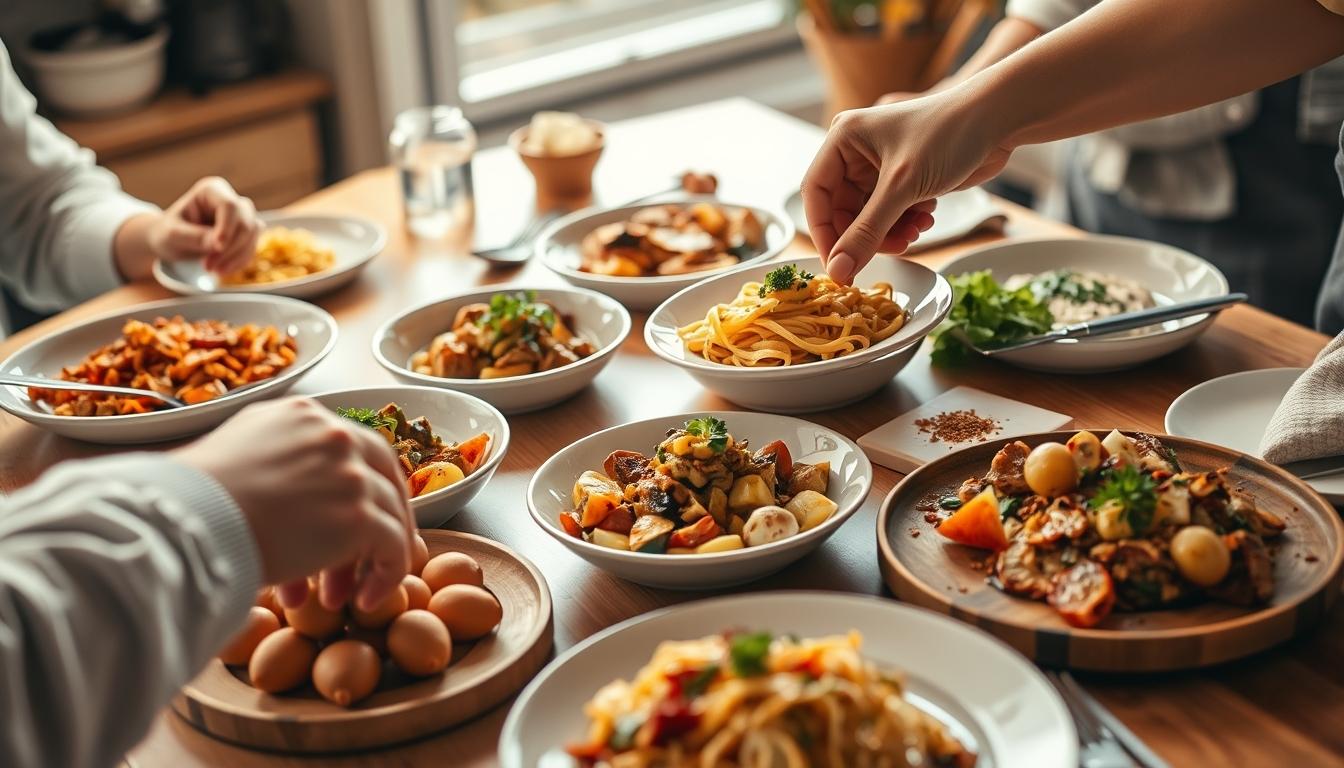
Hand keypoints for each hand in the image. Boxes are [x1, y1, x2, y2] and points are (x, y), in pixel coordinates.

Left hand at [149, 177, 260, 273]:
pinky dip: (239, 262)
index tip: (216, 248)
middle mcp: (231, 199)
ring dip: (236, 257)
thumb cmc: (168, 233)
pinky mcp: (247, 233)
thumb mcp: (173, 235)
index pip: (229, 205)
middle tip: (208, 267)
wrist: (172, 243)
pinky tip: (222, 270)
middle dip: (230, 248)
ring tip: (213, 271)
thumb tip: (218, 246)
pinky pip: (252, 247)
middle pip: (245, 222)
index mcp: (211, 190)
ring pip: (252, 235)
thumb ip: (194, 237)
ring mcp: (241, 216)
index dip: (227, 227)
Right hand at [174, 398, 414, 612]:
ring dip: (365, 560)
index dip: (356, 487)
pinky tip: (361, 602)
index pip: (349, 448)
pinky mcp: (359, 515)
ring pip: (386, 516)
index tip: (352, 518)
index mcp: (303, 414)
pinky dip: (386, 575)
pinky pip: (394, 546)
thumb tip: (279, 494)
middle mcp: (334, 436)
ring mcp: (350, 474)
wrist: (185, 522)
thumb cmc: (190, 500)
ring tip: (338, 597)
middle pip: (380, 476)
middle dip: (374, 520)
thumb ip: (270, 459)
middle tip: (363, 556)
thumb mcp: (233, 452)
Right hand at [801, 89, 1010, 283]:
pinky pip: (890, 214)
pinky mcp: (903, 178)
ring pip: (868, 217)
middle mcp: (857, 151)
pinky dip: (905, 223)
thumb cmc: (949, 132)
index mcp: (844, 138)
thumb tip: (838, 270)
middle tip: (888, 251)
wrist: (999, 118)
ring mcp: (881, 166)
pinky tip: (926, 218)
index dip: (823, 232)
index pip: (816, 194)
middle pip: (842, 210)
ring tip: (915, 232)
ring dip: (889, 232)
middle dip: (866, 234)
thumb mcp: (902, 187)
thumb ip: (867, 232)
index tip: (837, 265)